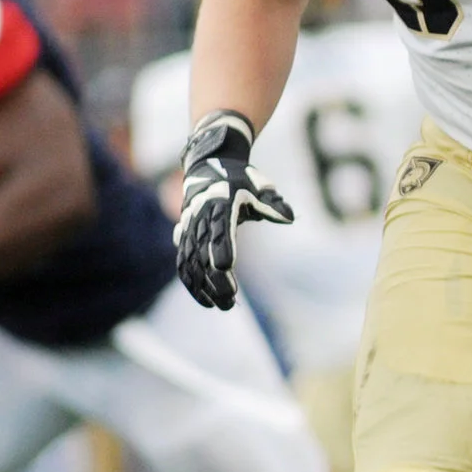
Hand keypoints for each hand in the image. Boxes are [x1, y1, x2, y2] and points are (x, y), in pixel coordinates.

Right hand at [174, 111, 294, 309]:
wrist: (209, 165)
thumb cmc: (242, 179)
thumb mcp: (260, 186)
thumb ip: (273, 203)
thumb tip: (288, 217)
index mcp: (220, 203)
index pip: (219, 229)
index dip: (221, 247)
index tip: (226, 267)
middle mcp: (200, 218)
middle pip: (203, 252)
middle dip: (214, 278)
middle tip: (230, 300)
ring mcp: (189, 229)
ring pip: (190, 262)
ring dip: (202, 286)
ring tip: (220, 305)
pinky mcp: (184, 238)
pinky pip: (183, 263)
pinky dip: (191, 283)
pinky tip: (205, 300)